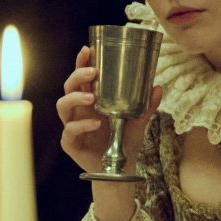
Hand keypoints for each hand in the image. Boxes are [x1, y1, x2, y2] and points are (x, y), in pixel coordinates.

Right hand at [56, 45, 160, 175]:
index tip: (87, 49)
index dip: (81, 62)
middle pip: (69, 87)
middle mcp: (79, 111)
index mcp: (91, 101)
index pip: (82, 78)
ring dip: (75, 98)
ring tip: (91, 97)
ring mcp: (72, 125)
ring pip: (62, 106)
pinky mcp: (70, 142)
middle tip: (91, 72)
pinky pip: (69, 130)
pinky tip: (96, 124)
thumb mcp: (138, 122)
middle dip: (77, 76)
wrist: (119, 170)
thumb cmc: (124, 143)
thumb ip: (146, 107)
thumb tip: (157, 87)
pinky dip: (81, 126)